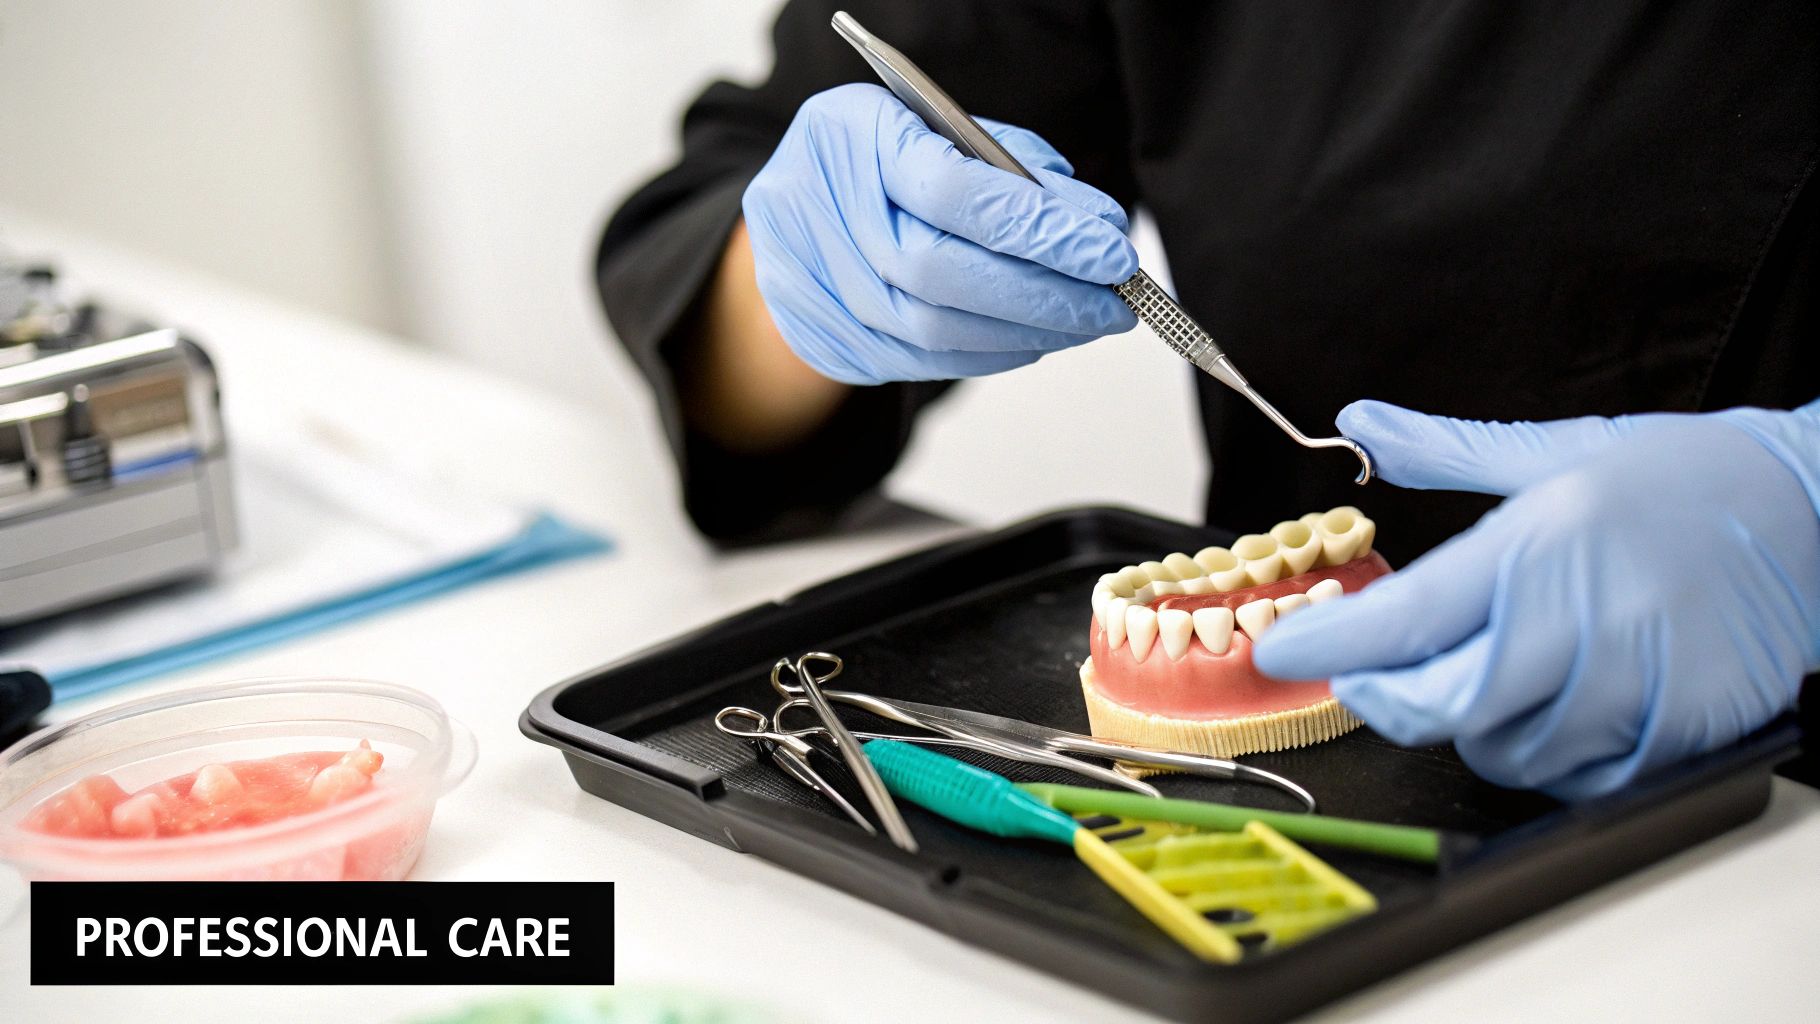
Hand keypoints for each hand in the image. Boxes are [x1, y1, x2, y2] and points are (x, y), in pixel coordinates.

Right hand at [741, 84, 1137, 385]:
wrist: (789, 205)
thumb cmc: (876, 157)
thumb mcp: (937, 129)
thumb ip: (1011, 168)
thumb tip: (1096, 228)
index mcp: (850, 137)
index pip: (955, 193)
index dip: (1041, 230)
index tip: (1111, 252)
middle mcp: (820, 215)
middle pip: (944, 275)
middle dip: (1047, 295)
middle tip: (1114, 301)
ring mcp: (818, 285)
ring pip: (936, 330)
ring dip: (1029, 332)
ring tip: (1087, 320)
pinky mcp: (832, 339)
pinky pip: (925, 362)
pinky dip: (994, 353)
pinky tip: (1036, 338)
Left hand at [1252, 399, 1819, 799]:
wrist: (1814, 512)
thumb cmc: (1680, 478)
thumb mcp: (1555, 452)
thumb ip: (1445, 448)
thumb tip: (1362, 422)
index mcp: (1537, 546)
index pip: (1405, 618)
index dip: (1329, 645)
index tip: (1277, 652)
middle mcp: (1580, 617)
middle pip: (1441, 705)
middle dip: (1394, 697)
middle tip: (1383, 675)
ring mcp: (1634, 681)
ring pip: (1505, 749)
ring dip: (1483, 726)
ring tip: (1511, 671)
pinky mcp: (1678, 729)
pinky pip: (1578, 775)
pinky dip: (1553, 751)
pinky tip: (1568, 701)